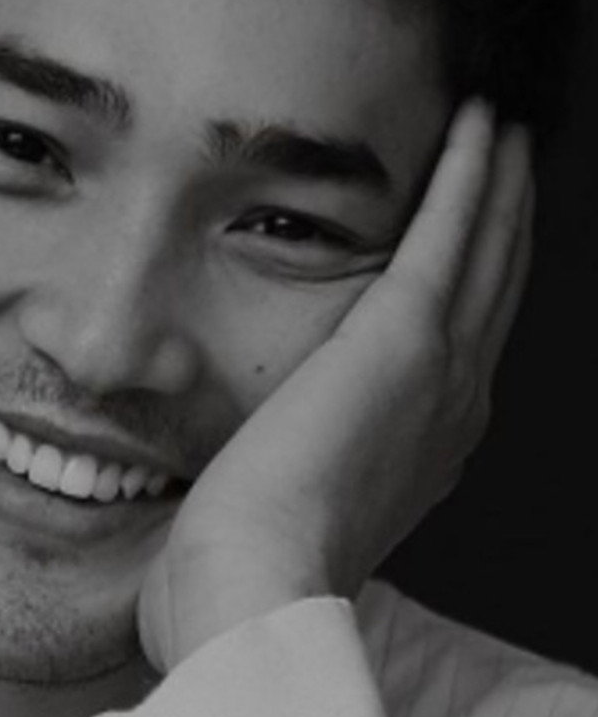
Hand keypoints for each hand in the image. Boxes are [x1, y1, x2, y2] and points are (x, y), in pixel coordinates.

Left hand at [137, 98, 534, 673]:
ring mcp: (441, 372)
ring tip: (496, 128)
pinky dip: (469, 174)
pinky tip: (472, 120)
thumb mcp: (264, 529)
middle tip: (505, 162)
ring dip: (496, 186)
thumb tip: (212, 495)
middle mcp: (451, 412)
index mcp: (419, 458)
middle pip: (493, 295)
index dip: (468, 297)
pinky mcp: (405, 335)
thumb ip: (260, 491)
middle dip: (499, 228)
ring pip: (488, 253)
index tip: (464, 254)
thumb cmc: (237, 589)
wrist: (253, 595)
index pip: (458, 355)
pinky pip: (453, 230)